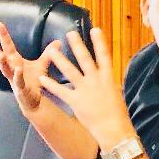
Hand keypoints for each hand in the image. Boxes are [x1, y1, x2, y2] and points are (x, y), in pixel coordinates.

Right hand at [0, 22, 60, 113]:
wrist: (35, 101)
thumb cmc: (33, 82)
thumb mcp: (41, 65)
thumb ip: (48, 54)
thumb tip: (58, 42)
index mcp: (15, 61)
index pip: (7, 46)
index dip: (3, 35)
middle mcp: (12, 69)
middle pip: (1, 57)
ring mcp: (14, 79)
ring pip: (5, 70)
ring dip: (2, 63)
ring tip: (0, 55)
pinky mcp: (21, 89)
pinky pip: (18, 81)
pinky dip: (18, 75)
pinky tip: (19, 69)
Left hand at [38, 28, 134, 149]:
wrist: (113, 129)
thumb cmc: (117, 113)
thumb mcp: (114, 93)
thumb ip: (106, 83)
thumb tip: (105, 76)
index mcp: (108, 77)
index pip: (104, 55)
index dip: (99, 42)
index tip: (95, 29)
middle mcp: (96, 80)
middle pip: (85, 59)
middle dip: (77, 45)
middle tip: (69, 33)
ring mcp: (85, 90)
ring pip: (70, 71)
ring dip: (59, 60)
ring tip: (50, 50)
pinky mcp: (75, 101)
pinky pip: (61, 91)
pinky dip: (50, 85)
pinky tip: (42, 78)